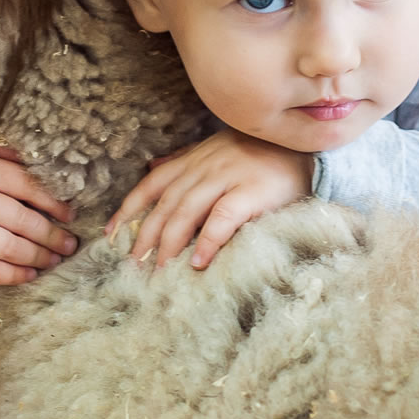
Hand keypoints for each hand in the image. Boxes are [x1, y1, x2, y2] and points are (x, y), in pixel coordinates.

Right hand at [0, 134, 75, 284]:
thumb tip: (38, 161)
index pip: (28, 188)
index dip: (54, 204)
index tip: (70, 215)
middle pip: (25, 222)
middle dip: (53, 236)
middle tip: (71, 243)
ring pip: (11, 249)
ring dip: (40, 256)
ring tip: (57, 259)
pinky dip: (13, 276)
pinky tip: (30, 274)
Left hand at [107, 129, 311, 269]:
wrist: (307, 149)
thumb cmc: (262, 153)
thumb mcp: (218, 149)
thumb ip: (186, 159)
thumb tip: (152, 166)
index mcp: (195, 158)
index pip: (152, 183)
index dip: (129, 208)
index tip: (110, 233)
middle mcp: (206, 166)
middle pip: (166, 203)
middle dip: (145, 233)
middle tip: (133, 263)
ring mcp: (228, 177)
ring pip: (187, 211)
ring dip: (169, 242)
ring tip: (159, 269)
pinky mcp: (252, 192)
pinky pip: (223, 218)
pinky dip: (208, 240)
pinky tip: (198, 262)